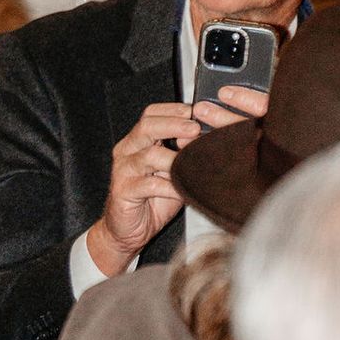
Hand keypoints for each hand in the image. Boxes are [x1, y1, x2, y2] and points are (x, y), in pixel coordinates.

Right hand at [86, 86, 268, 276]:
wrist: (126, 230)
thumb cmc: (152, 199)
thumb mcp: (171, 172)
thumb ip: (184, 156)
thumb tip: (215, 142)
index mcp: (137, 141)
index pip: (150, 114)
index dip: (172, 110)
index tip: (195, 111)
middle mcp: (127, 151)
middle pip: (146, 127)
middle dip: (173, 125)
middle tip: (195, 128)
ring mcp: (123, 170)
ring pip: (148, 154)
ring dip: (174, 157)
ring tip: (193, 159)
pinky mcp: (123, 191)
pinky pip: (148, 185)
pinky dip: (169, 186)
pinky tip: (184, 189)